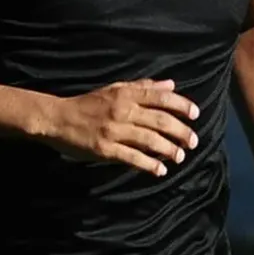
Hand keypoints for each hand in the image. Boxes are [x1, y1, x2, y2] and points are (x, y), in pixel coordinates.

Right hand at [45, 79, 199, 175]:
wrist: (58, 118)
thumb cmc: (88, 103)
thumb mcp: (115, 89)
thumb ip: (143, 87)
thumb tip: (171, 84)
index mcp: (126, 94)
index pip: (160, 97)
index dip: (181, 105)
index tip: (196, 114)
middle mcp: (122, 110)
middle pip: (160, 120)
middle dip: (181, 131)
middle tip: (194, 141)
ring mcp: (114, 130)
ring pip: (150, 140)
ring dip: (169, 150)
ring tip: (180, 157)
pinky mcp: (105, 149)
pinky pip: (133, 158)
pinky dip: (149, 165)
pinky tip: (160, 170)